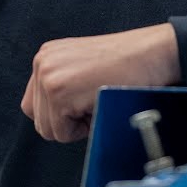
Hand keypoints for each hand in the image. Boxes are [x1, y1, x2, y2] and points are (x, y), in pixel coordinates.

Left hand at [20, 24, 180, 142]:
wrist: (152, 54)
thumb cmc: (127, 64)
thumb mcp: (84, 66)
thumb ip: (62, 83)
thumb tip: (50, 116)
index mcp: (47, 56)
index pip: (34, 105)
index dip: (60, 114)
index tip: (83, 102)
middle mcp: (42, 63)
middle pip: (38, 119)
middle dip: (68, 121)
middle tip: (93, 101)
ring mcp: (48, 77)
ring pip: (49, 129)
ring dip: (76, 125)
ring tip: (96, 101)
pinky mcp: (58, 92)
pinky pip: (61, 132)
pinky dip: (83, 129)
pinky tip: (98, 104)